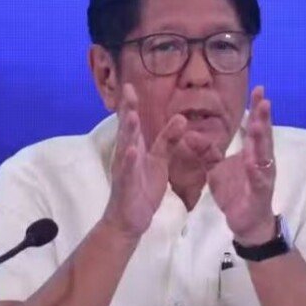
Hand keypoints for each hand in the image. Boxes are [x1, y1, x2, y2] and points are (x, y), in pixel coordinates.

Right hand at [101, 84, 185, 238]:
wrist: (130, 220)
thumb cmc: (143, 188)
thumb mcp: (159, 161)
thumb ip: (168, 140)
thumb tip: (181, 118)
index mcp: (134, 148)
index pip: (131, 122)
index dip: (130, 105)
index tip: (130, 86)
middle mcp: (125, 155)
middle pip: (126, 130)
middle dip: (127, 111)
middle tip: (128, 92)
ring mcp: (124, 171)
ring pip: (125, 148)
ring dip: (128, 132)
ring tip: (131, 115)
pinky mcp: (126, 186)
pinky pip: (128, 173)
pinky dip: (130, 161)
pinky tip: (132, 151)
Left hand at [207, 86, 276, 244]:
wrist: (246, 222)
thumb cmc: (235, 193)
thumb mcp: (216, 170)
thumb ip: (206, 152)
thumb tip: (189, 134)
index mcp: (252, 153)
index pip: (256, 127)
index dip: (257, 109)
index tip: (258, 89)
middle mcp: (261, 161)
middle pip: (264, 136)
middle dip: (264, 118)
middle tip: (263, 99)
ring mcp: (263, 177)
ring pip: (264, 156)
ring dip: (262, 140)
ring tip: (259, 124)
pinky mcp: (259, 194)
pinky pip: (258, 182)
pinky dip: (256, 172)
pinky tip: (253, 163)